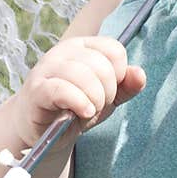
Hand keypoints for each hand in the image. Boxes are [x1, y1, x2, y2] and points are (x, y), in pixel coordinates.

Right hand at [11, 36, 146, 152]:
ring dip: (94, 100)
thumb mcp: (106, 97)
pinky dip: (79, 103)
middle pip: (101, 65)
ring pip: (82, 75)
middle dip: (107, 92)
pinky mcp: (36, 89)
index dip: (119, 75)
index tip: (108, 91)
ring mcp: (47, 68)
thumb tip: (140, 73)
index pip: (114, 50)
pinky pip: (62, 90)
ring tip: (89, 111)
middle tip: (97, 105)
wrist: (42, 131)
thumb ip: (126, 86)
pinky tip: (83, 113)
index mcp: (82, 46)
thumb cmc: (74, 108)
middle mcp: (63, 51)